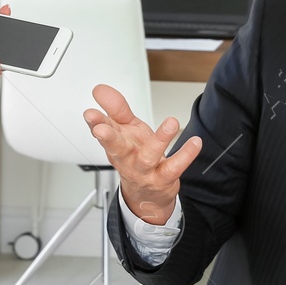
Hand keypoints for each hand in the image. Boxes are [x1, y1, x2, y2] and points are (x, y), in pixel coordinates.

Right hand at [82, 83, 202, 225]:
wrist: (148, 194)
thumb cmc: (135, 157)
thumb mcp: (125, 131)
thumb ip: (115, 109)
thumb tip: (100, 89)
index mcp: (116, 144)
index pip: (102, 131)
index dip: (95, 122)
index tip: (90, 114)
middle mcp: (127, 158)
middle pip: (115, 148)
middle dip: (108, 138)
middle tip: (101, 129)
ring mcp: (144, 170)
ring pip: (149, 157)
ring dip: (160, 140)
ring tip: (171, 122)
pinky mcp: (163, 178)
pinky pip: (175, 167)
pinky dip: (186, 155)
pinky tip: (195, 142)